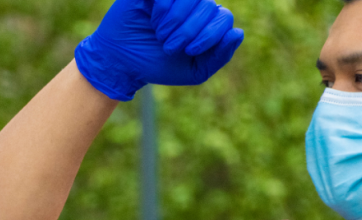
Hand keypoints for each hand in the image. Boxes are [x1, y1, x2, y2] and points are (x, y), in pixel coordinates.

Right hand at [74, 0, 243, 100]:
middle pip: (208, 6)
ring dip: (176, 20)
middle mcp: (194, 5)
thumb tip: (237, 33)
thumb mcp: (195, 71)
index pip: (224, 17)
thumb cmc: (158, 65)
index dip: (210, 34)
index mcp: (207, 22)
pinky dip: (163, 8)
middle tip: (170, 47)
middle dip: (190, 31)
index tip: (190, 50)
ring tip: (161, 35)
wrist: (123, 63)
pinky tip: (153, 19)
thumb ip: (219, 56)